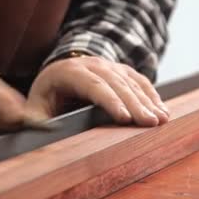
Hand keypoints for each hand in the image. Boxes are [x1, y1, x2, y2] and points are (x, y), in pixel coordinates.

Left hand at [26, 56, 168, 126]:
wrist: (58, 72)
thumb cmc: (46, 96)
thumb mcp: (36, 107)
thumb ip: (36, 120)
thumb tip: (38, 134)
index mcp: (69, 72)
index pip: (92, 86)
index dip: (110, 101)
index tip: (124, 118)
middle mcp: (91, 64)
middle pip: (116, 84)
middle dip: (135, 104)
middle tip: (150, 124)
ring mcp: (109, 65)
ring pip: (131, 82)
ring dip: (147, 101)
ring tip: (161, 120)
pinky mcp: (121, 71)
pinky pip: (139, 81)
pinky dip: (152, 95)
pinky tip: (162, 111)